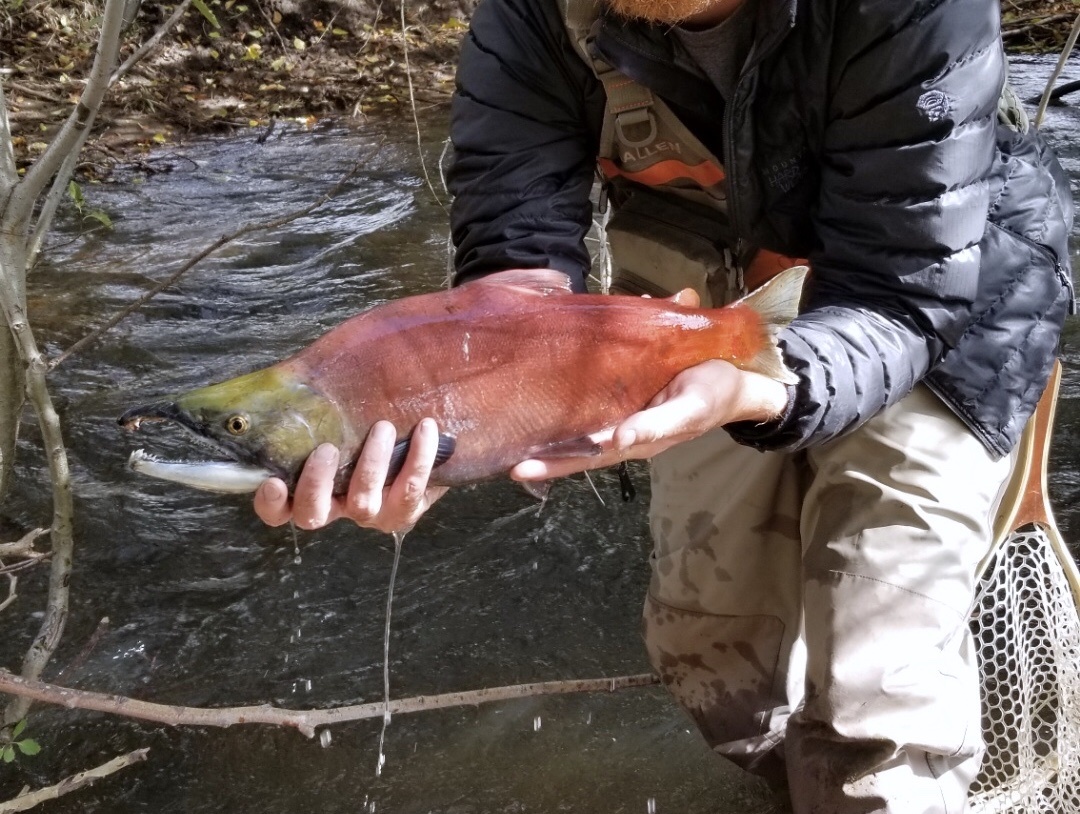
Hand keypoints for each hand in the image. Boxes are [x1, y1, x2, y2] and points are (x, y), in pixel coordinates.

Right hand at [253, 418, 448, 533]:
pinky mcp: (405, 511)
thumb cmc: (370, 417)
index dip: (270, 503)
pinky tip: (425, 429)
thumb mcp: (342, 409)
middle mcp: (336, 507)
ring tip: (382, 427)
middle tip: (327, 449)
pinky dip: (418, 458)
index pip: (279, 509)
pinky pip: (409, 490)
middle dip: (316, 483)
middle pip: (312, 514)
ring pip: (363, 503)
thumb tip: (303, 372)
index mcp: (310, 487)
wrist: (423, 436)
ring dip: (371, 464)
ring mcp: (370, 513)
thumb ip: (320, 400)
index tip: (273, 481)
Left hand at [510, 360, 789, 481]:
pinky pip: (592, 410)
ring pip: (581, 433)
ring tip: (513, 443)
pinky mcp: (626, 399)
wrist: (737, 380)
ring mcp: (624, 417)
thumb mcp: (689, 408)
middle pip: (576, 450)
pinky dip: (568, 413)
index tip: (522, 467)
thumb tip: (621, 438)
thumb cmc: (713, 392)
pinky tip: (543, 409)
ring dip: (550, 439)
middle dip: (543, 457)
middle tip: (505, 462)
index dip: (555, 462)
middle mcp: (624, 433)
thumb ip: (656, 425)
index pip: (587, 456)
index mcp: (636, 439)